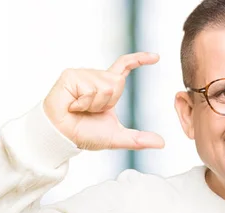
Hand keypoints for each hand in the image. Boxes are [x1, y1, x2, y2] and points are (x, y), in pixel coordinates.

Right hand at [43, 52, 163, 150]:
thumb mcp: (116, 137)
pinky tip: (72, 105)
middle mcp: (95, 77)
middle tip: (90, 111)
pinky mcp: (70, 76)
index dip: (140, 60)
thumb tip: (162, 143)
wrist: (62, 137)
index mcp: (106, 86)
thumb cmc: (84, 134)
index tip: (157, 57)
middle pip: (118, 82)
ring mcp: (82, 74)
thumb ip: (138, 139)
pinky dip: (84, 103)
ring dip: (95, 104)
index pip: (125, 68)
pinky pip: (90, 89)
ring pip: (105, 86)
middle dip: (108, 102)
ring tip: (80, 108)